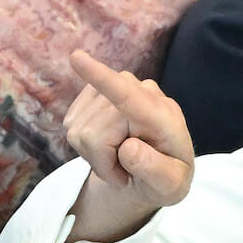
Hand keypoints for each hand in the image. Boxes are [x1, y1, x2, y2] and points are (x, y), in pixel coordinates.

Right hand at [65, 50, 193, 210]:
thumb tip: (129, 148)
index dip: (101, 78)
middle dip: (103, 161)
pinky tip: (108, 148)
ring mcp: (115, 91)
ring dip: (95, 155)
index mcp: (163, 115)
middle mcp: (140, 93)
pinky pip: (71, 125)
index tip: (76, 58)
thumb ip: (157, 171)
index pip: (129, 95)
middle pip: (94, 133)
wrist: (157, 170)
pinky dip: (86, 146)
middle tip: (125, 172)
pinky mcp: (94, 95)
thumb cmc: (167, 177)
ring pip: (78, 130)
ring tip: (120, 160)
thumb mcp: (171, 184)